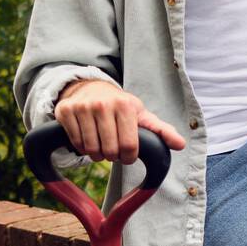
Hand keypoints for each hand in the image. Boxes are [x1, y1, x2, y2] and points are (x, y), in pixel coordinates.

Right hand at [54, 79, 187, 164]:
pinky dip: (82, 148)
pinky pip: (75, 143)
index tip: (128, 155)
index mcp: (125, 105)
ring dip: (97, 154)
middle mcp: (102, 104)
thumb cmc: (121, 107)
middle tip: (113, 150)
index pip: (129, 146)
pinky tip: (89, 139)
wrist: (91, 88)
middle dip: (113, 156)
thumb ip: (162, 131)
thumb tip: (181, 145)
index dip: (129, 157)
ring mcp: (82, 107)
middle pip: (109, 150)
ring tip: (102, 145)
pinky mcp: (65, 111)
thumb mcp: (141, 115)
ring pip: (90, 149)